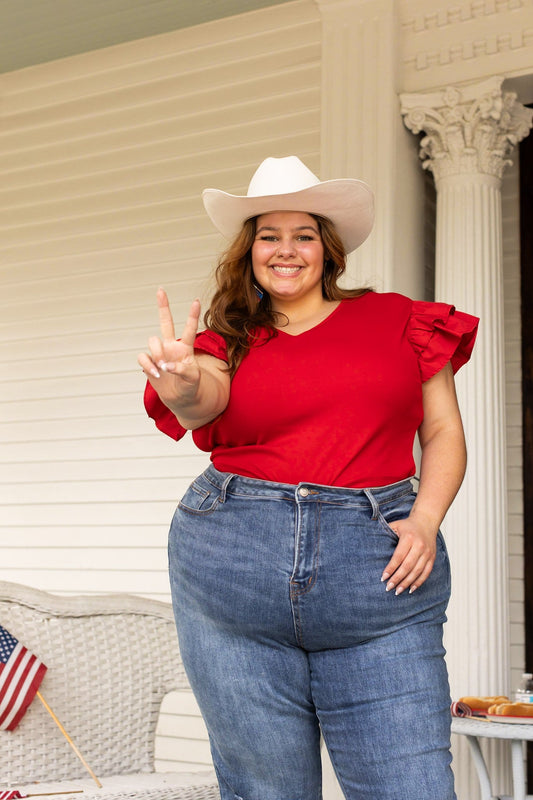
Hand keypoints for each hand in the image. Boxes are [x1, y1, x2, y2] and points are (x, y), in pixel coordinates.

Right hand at [138, 289, 201, 408]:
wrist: (181, 399)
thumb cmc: (190, 386)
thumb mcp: (192, 379)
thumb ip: (182, 370)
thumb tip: (166, 365)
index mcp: (186, 348)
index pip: (189, 329)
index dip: (192, 315)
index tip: (196, 301)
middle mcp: (172, 346)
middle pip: (166, 322)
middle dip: (163, 306)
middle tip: (161, 290)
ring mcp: (159, 353)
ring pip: (152, 340)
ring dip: (156, 352)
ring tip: (162, 367)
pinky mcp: (149, 363)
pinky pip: (142, 357)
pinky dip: (148, 365)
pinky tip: (156, 373)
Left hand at [380, 515, 438, 595]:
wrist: (426, 522)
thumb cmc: (407, 526)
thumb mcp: (395, 525)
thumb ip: (385, 533)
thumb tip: (370, 541)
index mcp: (409, 538)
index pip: (398, 556)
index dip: (391, 568)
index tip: (383, 577)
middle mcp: (419, 546)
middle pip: (407, 566)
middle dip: (397, 578)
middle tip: (388, 587)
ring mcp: (427, 553)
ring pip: (417, 571)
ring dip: (407, 583)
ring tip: (398, 591)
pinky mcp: (432, 558)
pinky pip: (426, 573)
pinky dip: (418, 582)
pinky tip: (411, 589)